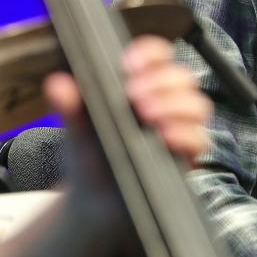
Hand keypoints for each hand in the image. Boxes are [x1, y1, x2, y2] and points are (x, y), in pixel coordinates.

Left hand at [43, 36, 212, 196]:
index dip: (151, 54)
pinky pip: (199, 140)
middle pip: (182, 78)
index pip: (157, 57)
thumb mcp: (78, 130)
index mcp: (142, 86)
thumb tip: (57, 83)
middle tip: (135, 94)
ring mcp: (179, 129)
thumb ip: (70, 107)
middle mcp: (166, 104)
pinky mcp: (186, 156)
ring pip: (197, 105)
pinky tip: (166, 137)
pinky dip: (185, 135)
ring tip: (149, 114)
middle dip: (162, 81)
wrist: (96, 203)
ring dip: (176, 105)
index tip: (131, 64)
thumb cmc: (92, 158)